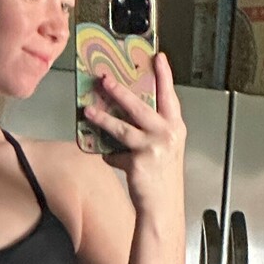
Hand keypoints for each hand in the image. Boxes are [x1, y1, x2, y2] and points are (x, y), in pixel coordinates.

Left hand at [83, 49, 185, 218]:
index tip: (157, 56)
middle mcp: (166, 134)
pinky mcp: (137, 162)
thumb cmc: (163, 177)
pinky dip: (109, 156)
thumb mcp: (165, 148)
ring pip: (121, 128)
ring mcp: (152, 148)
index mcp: (175, 127)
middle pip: (140, 106)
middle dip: (120, 91)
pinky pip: (115, 154)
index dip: (164, 75)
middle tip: (105, 79)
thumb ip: (151, 131)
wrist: (162, 206)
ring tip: (88, 110)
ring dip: (102, 118)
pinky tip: (108, 156)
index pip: (169, 95)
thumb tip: (124, 116)